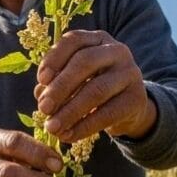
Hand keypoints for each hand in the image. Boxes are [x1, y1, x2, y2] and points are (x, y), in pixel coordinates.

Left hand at [35, 29, 156, 142]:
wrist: (128, 106)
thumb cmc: (93, 87)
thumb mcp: (76, 79)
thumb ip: (57, 82)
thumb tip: (41, 93)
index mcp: (98, 40)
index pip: (74, 40)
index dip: (55, 58)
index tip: (40, 80)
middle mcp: (117, 51)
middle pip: (85, 62)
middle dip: (61, 86)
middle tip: (43, 108)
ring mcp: (130, 72)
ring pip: (96, 89)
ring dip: (70, 111)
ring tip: (52, 127)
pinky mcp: (136, 98)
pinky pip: (108, 113)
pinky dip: (84, 127)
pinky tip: (69, 136)